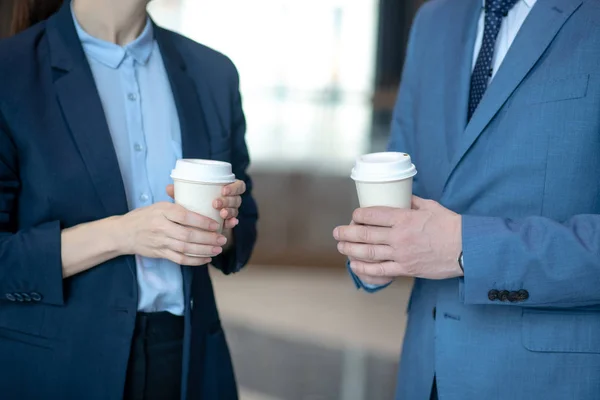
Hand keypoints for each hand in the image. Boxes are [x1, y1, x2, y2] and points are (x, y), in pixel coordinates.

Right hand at [116, 202, 227, 265]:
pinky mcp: (160, 253)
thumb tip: (200, 196)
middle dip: (208, 238)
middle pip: (187, 235)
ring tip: (218, 249)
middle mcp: (161, 227)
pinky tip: (206, 259)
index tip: (215, 224)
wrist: (124, 233)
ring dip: (204, 250)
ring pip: (185, 248)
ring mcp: (160, 242)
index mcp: (162, 211)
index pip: (184, 216)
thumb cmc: (145, 216)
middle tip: (222, 238)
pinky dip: (194, 260)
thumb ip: (177, 203)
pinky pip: (180, 259)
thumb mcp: (159, 205)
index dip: (202, 221)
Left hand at [167, 180, 244, 229]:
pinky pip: (233, 222)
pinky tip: (230, 223)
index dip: (233, 187)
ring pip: (236, 210)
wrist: (194, 222)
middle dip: (228, 201)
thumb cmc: (192, 203)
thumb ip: (181, 193)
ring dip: (230, 211)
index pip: (237, 185)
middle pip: (237, 198)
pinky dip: (232, 223)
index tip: (223, 190)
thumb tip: (169, 188)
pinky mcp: (228, 223)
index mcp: (225, 189)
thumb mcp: (188, 197)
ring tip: (222, 214)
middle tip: (216, 203)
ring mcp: (231, 211)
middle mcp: (231, 199)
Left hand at [333, 196, 462, 280]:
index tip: (354, 216)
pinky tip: (354, 264)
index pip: (373, 215)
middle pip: (365, 234)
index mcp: (404, 218)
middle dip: (347, 233)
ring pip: (369, 253)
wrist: (467, 249)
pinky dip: (364, 268)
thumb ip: (411, 202)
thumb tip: (399, 196)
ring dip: (350, 249)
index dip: (358, 215)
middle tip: (336, 232)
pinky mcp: (407, 269)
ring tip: (340, 247)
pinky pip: (381, 270)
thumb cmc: (451, 225)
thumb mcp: (430, 206)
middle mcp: (400, 236)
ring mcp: (402, 254)